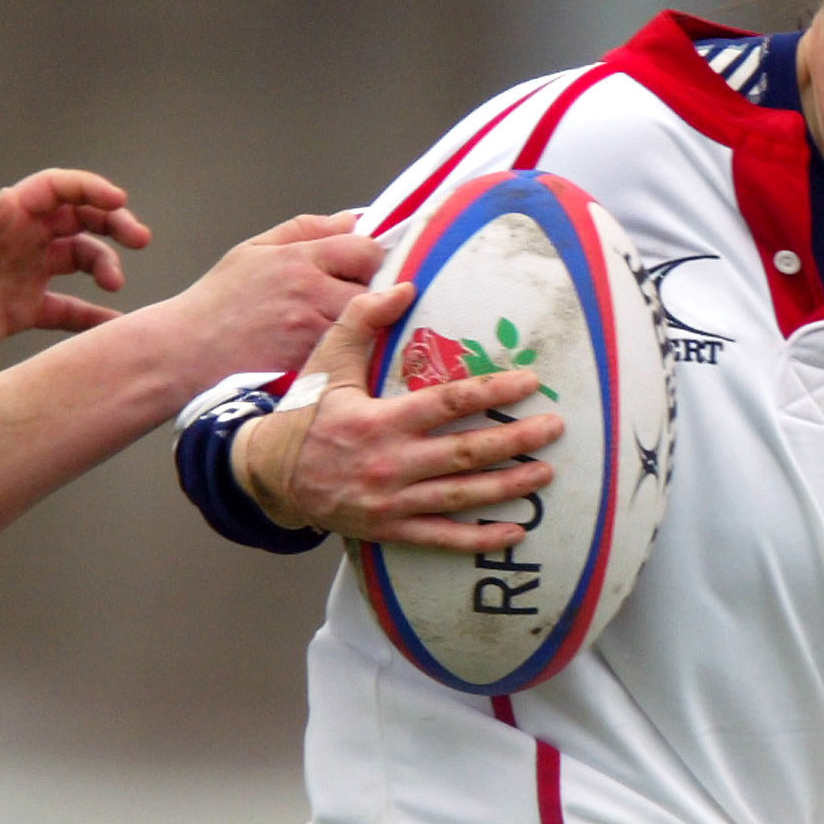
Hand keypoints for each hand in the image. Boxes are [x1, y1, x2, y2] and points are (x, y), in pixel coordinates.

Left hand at [0, 168, 152, 365]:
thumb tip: (10, 200)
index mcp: (4, 219)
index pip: (56, 191)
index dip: (89, 190)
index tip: (118, 202)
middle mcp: (21, 242)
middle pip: (79, 221)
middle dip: (113, 223)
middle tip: (139, 239)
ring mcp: (26, 276)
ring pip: (81, 260)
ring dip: (106, 266)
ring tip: (116, 287)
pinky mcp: (24, 311)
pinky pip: (69, 311)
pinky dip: (94, 317)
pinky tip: (116, 328)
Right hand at [153, 210, 383, 386]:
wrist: (186, 353)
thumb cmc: (216, 303)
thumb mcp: (252, 250)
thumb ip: (306, 230)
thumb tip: (351, 220)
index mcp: (298, 258)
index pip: (365, 249)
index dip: (370, 259)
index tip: (362, 269)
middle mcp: (310, 292)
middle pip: (374, 289)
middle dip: (370, 294)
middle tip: (351, 303)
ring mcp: (312, 331)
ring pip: (365, 325)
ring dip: (362, 327)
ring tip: (341, 330)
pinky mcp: (310, 364)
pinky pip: (348, 354)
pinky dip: (347, 353)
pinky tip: (331, 353)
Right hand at [233, 280, 562, 550]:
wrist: (268, 473)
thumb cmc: (304, 413)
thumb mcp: (327, 360)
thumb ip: (363, 319)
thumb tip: (406, 285)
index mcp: (379, 420)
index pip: (447, 403)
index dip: (492, 392)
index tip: (528, 382)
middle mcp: (390, 463)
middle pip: (466, 453)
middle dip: (516, 441)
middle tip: (554, 427)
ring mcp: (391, 502)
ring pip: (461, 496)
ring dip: (508, 487)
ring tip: (546, 474)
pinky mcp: (389, 529)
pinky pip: (441, 538)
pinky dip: (479, 538)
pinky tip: (514, 532)